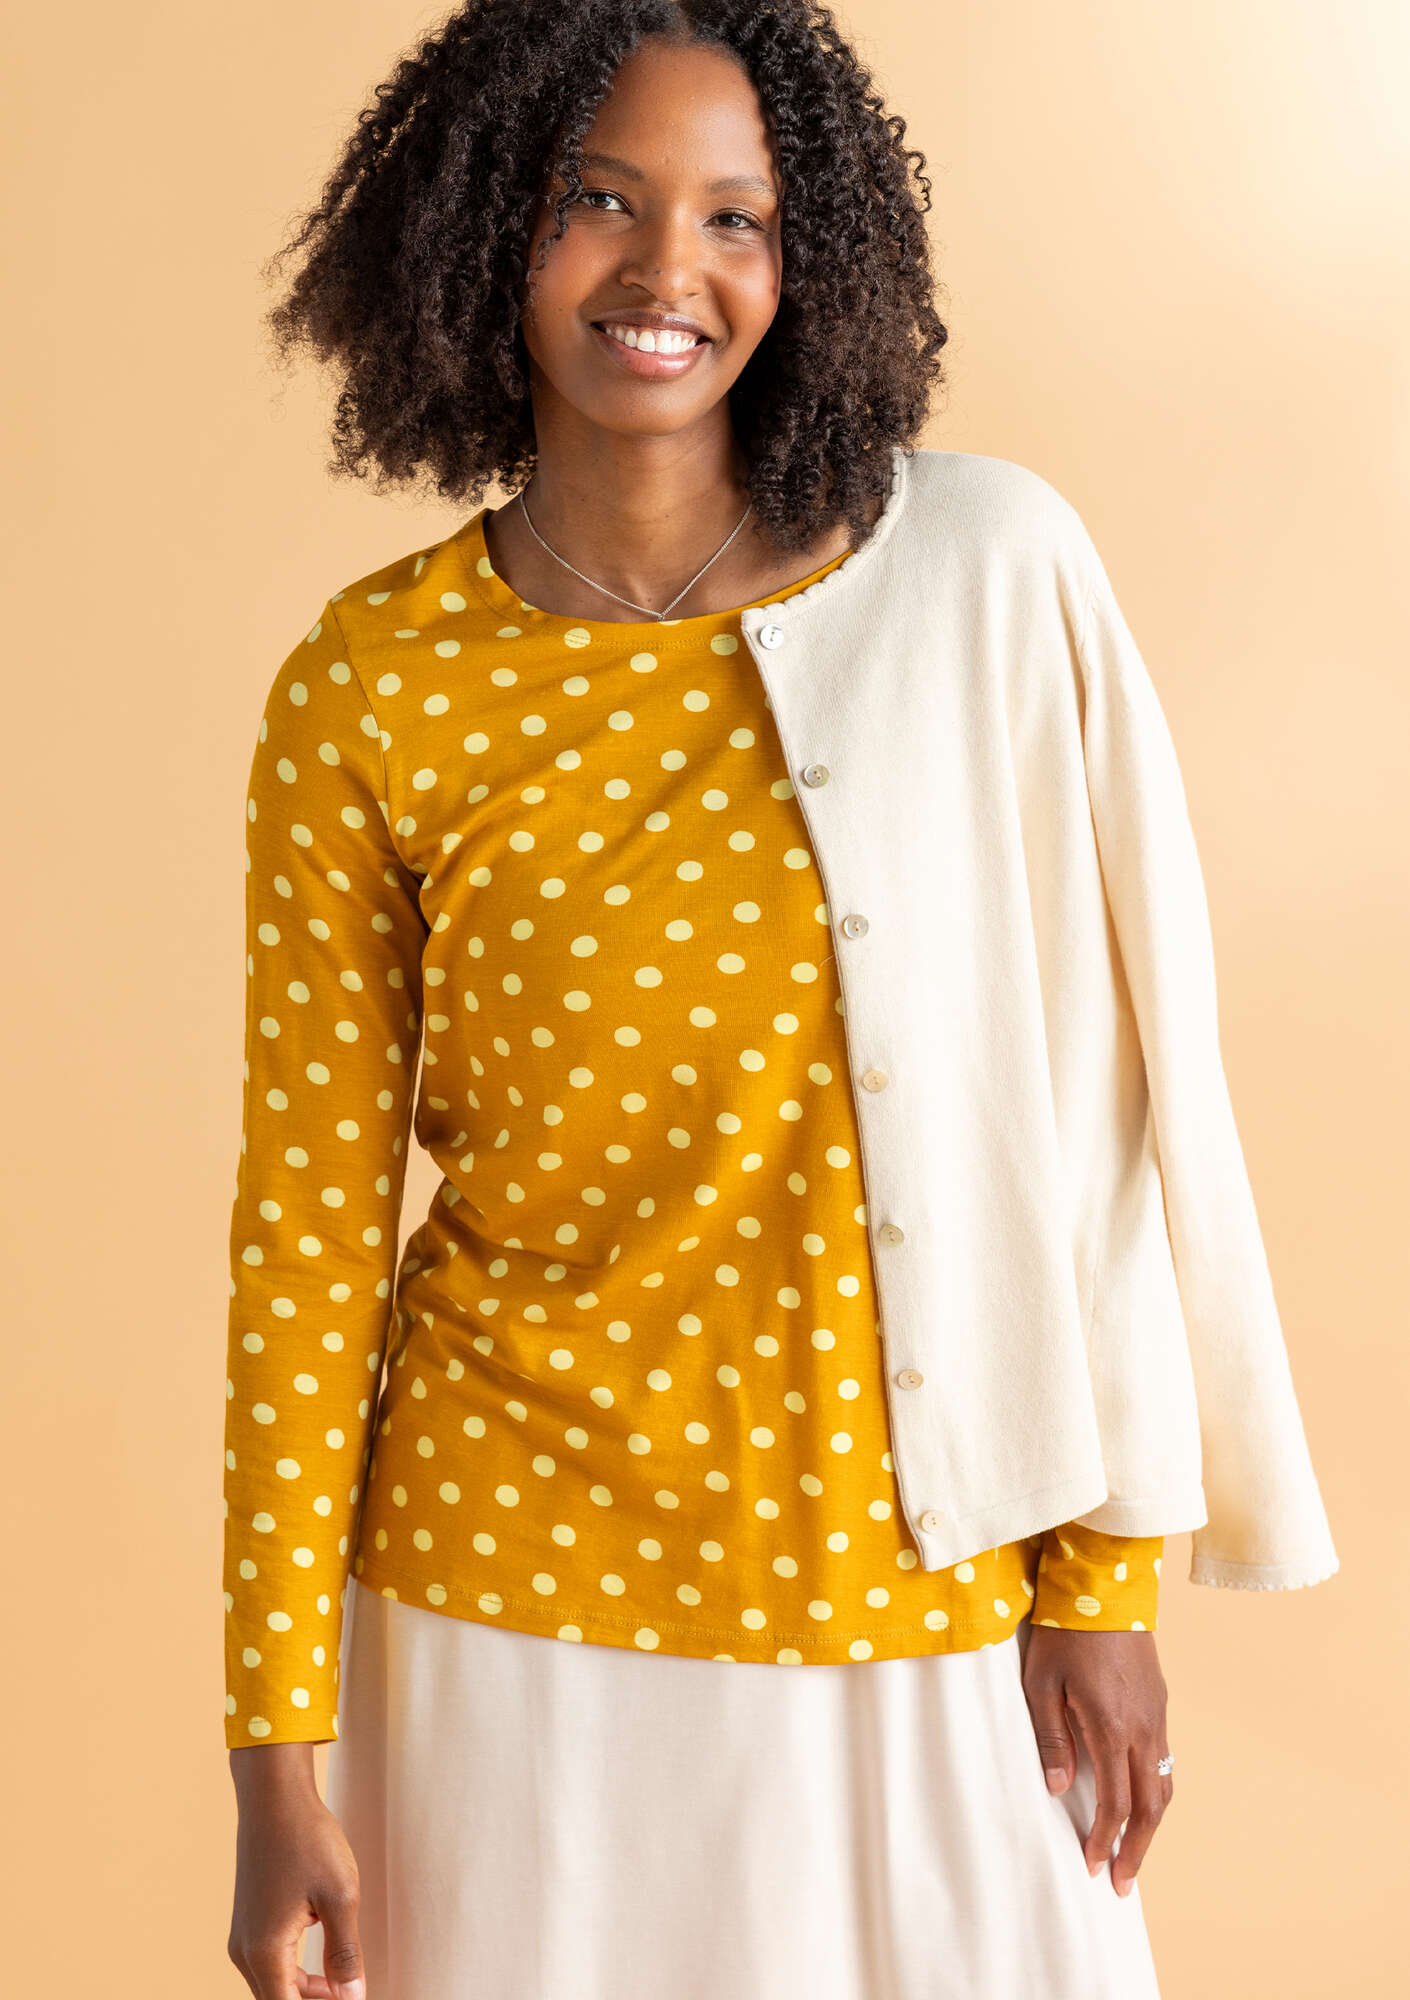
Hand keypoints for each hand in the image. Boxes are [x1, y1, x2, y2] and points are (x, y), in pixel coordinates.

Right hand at [227, 1744, 364, 1999]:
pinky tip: (326, 1964)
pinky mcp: (249, 1923)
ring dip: (306, 1992)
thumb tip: (352, 1997)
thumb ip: (346, 1955)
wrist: (274, 1797)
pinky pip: (270, 1964)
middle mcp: (246, 1952)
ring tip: (344, 1982)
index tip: (349, 1998)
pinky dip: (295, 1973)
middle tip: (351, 1992)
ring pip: (274, 1986)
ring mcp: (244, 1937)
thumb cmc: (307, 1839)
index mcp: (265, 1952)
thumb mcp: (340, 1896)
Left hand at [1020, 1625, 1172, 1895]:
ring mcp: (1157, 1714)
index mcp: (1112, 1728)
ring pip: (1163, 1785)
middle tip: (1121, 1883)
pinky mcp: (1159, 1701)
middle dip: (1137, 1850)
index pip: (1116, 1804)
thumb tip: (1061, 1789)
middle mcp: (1143, 1728)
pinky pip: (1164, 1758)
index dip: (1104, 1840)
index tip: (1091, 1865)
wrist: (1105, 1586)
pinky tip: (1141, 1800)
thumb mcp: (1041, 1683)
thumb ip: (1052, 1739)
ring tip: (1134, 1853)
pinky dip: (1155, 1791)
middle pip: (1150, 1807)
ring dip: (1151, 1825)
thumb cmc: (1064, 1632)